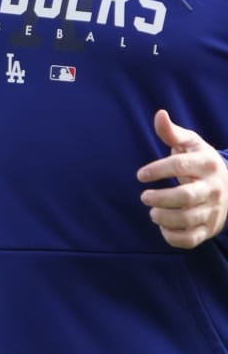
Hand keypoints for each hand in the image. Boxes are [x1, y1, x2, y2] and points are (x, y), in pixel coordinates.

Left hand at [137, 109, 227, 248]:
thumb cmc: (200, 162)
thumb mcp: (190, 144)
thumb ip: (172, 133)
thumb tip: (159, 114)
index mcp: (207, 164)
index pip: (181, 166)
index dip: (158, 170)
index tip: (140, 175)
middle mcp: (213, 188)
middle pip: (186, 196)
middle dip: (160, 198)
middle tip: (144, 197)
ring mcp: (213, 210)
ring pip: (188, 219)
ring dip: (163, 217)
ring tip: (152, 211)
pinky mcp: (209, 228)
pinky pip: (191, 239)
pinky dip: (173, 237)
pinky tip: (162, 226)